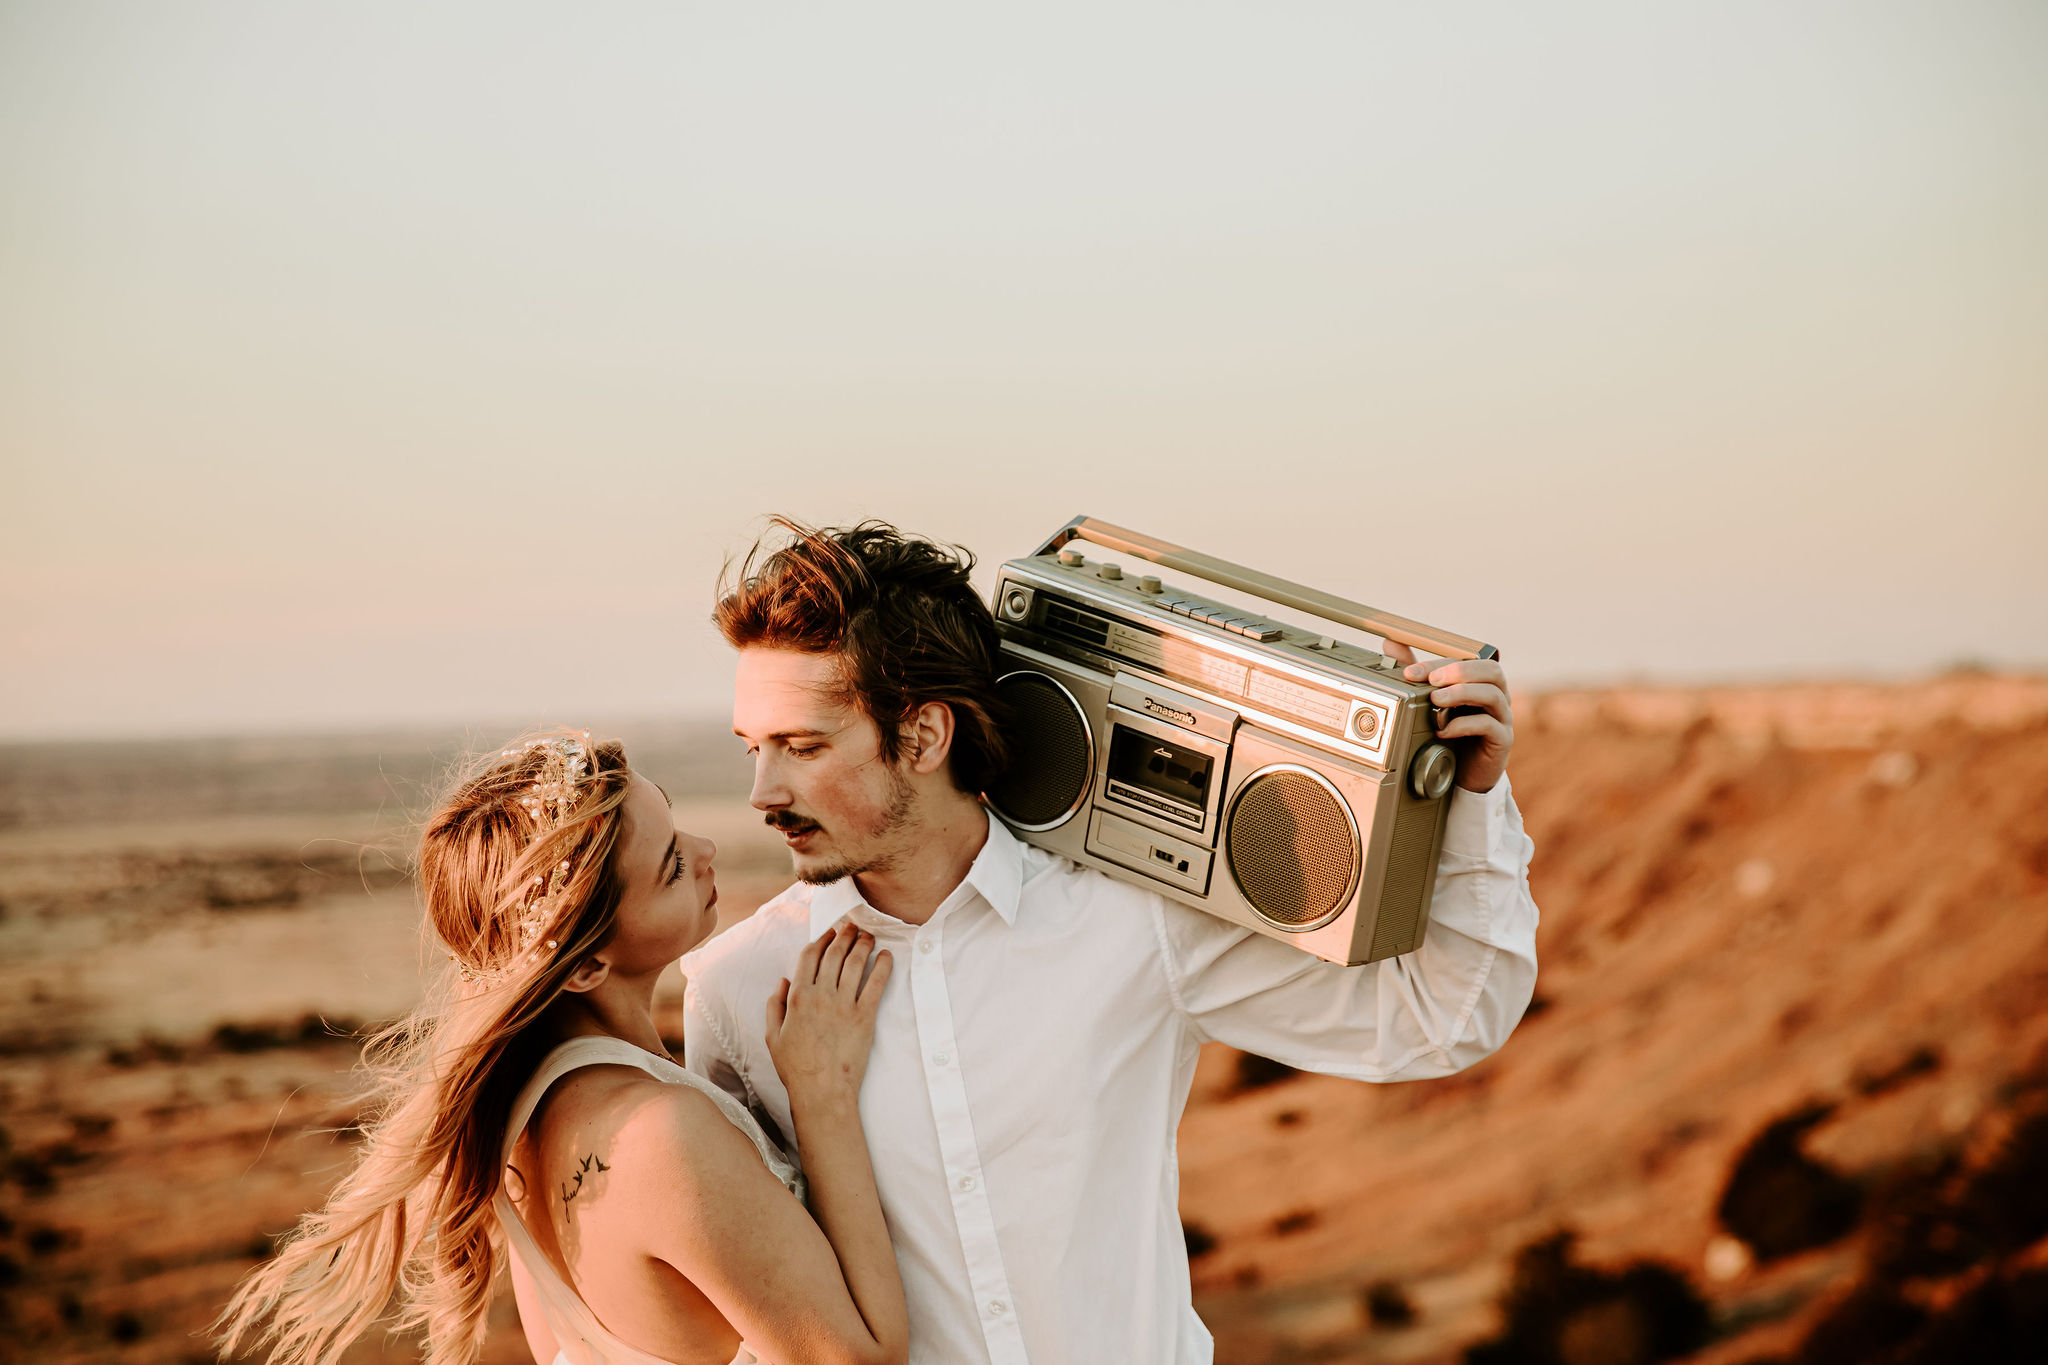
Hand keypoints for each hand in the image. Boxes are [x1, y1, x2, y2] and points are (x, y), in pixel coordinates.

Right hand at [765, 921, 891, 1102]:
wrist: (821, 1091)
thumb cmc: (795, 1067)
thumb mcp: (773, 1036)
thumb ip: (774, 1005)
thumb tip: (782, 981)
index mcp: (797, 997)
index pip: (810, 955)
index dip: (821, 939)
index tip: (830, 931)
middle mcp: (821, 995)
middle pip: (834, 953)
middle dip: (844, 934)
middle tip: (853, 926)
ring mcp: (844, 1005)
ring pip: (855, 963)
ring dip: (863, 944)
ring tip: (869, 935)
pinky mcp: (864, 1017)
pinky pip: (876, 984)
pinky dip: (883, 966)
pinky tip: (887, 956)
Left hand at [1380, 642, 1513, 793]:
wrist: (1466, 774)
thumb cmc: (1452, 733)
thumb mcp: (1432, 702)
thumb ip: (1417, 674)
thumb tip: (1391, 644)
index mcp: (1481, 683)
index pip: (1469, 661)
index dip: (1440, 664)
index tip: (1411, 673)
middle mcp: (1497, 696)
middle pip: (1491, 670)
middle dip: (1460, 672)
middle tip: (1432, 682)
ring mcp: (1502, 718)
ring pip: (1493, 695)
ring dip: (1462, 693)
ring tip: (1436, 701)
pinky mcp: (1502, 741)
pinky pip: (1490, 726)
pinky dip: (1464, 725)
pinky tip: (1443, 730)